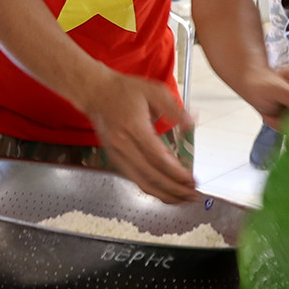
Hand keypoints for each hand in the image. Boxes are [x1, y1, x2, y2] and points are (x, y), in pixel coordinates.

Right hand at [79, 68, 196, 203]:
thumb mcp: (153, 91)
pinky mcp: (115, 158)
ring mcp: (117, 154)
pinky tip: (166, 192)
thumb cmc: (123, 90)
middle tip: (193, 194)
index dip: (175, 172)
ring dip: (164, 194)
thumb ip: (174, 109)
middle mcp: (123, 144)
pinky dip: (152, 189)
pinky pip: (135, 179)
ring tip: (182, 198)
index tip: (191, 179)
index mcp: (134, 127)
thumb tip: (192, 125)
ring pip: (142, 182)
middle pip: (151, 175)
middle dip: (174, 189)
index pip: (157, 157)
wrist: (95, 93)